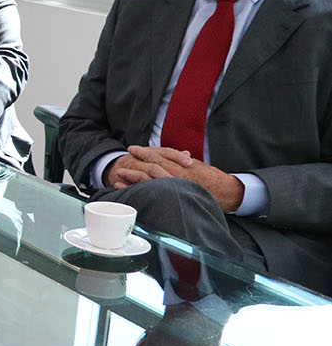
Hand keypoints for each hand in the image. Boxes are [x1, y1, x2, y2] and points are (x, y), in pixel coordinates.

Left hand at [110, 145, 245, 211]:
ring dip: (133, 175)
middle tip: (125, 156)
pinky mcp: (172, 195)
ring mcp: (173, 184)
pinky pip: (151, 192)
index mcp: (181, 164)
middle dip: (137, 160)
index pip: (160, 154)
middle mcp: (176, 172)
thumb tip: (181, 155)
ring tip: (120, 173)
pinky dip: (137, 189)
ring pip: (149, 178)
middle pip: (152, 164)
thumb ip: (185, 162)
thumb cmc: (213, 180)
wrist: (226, 192)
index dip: (146, 151)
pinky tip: (127, 189)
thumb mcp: (199, 167)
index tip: (135, 149)